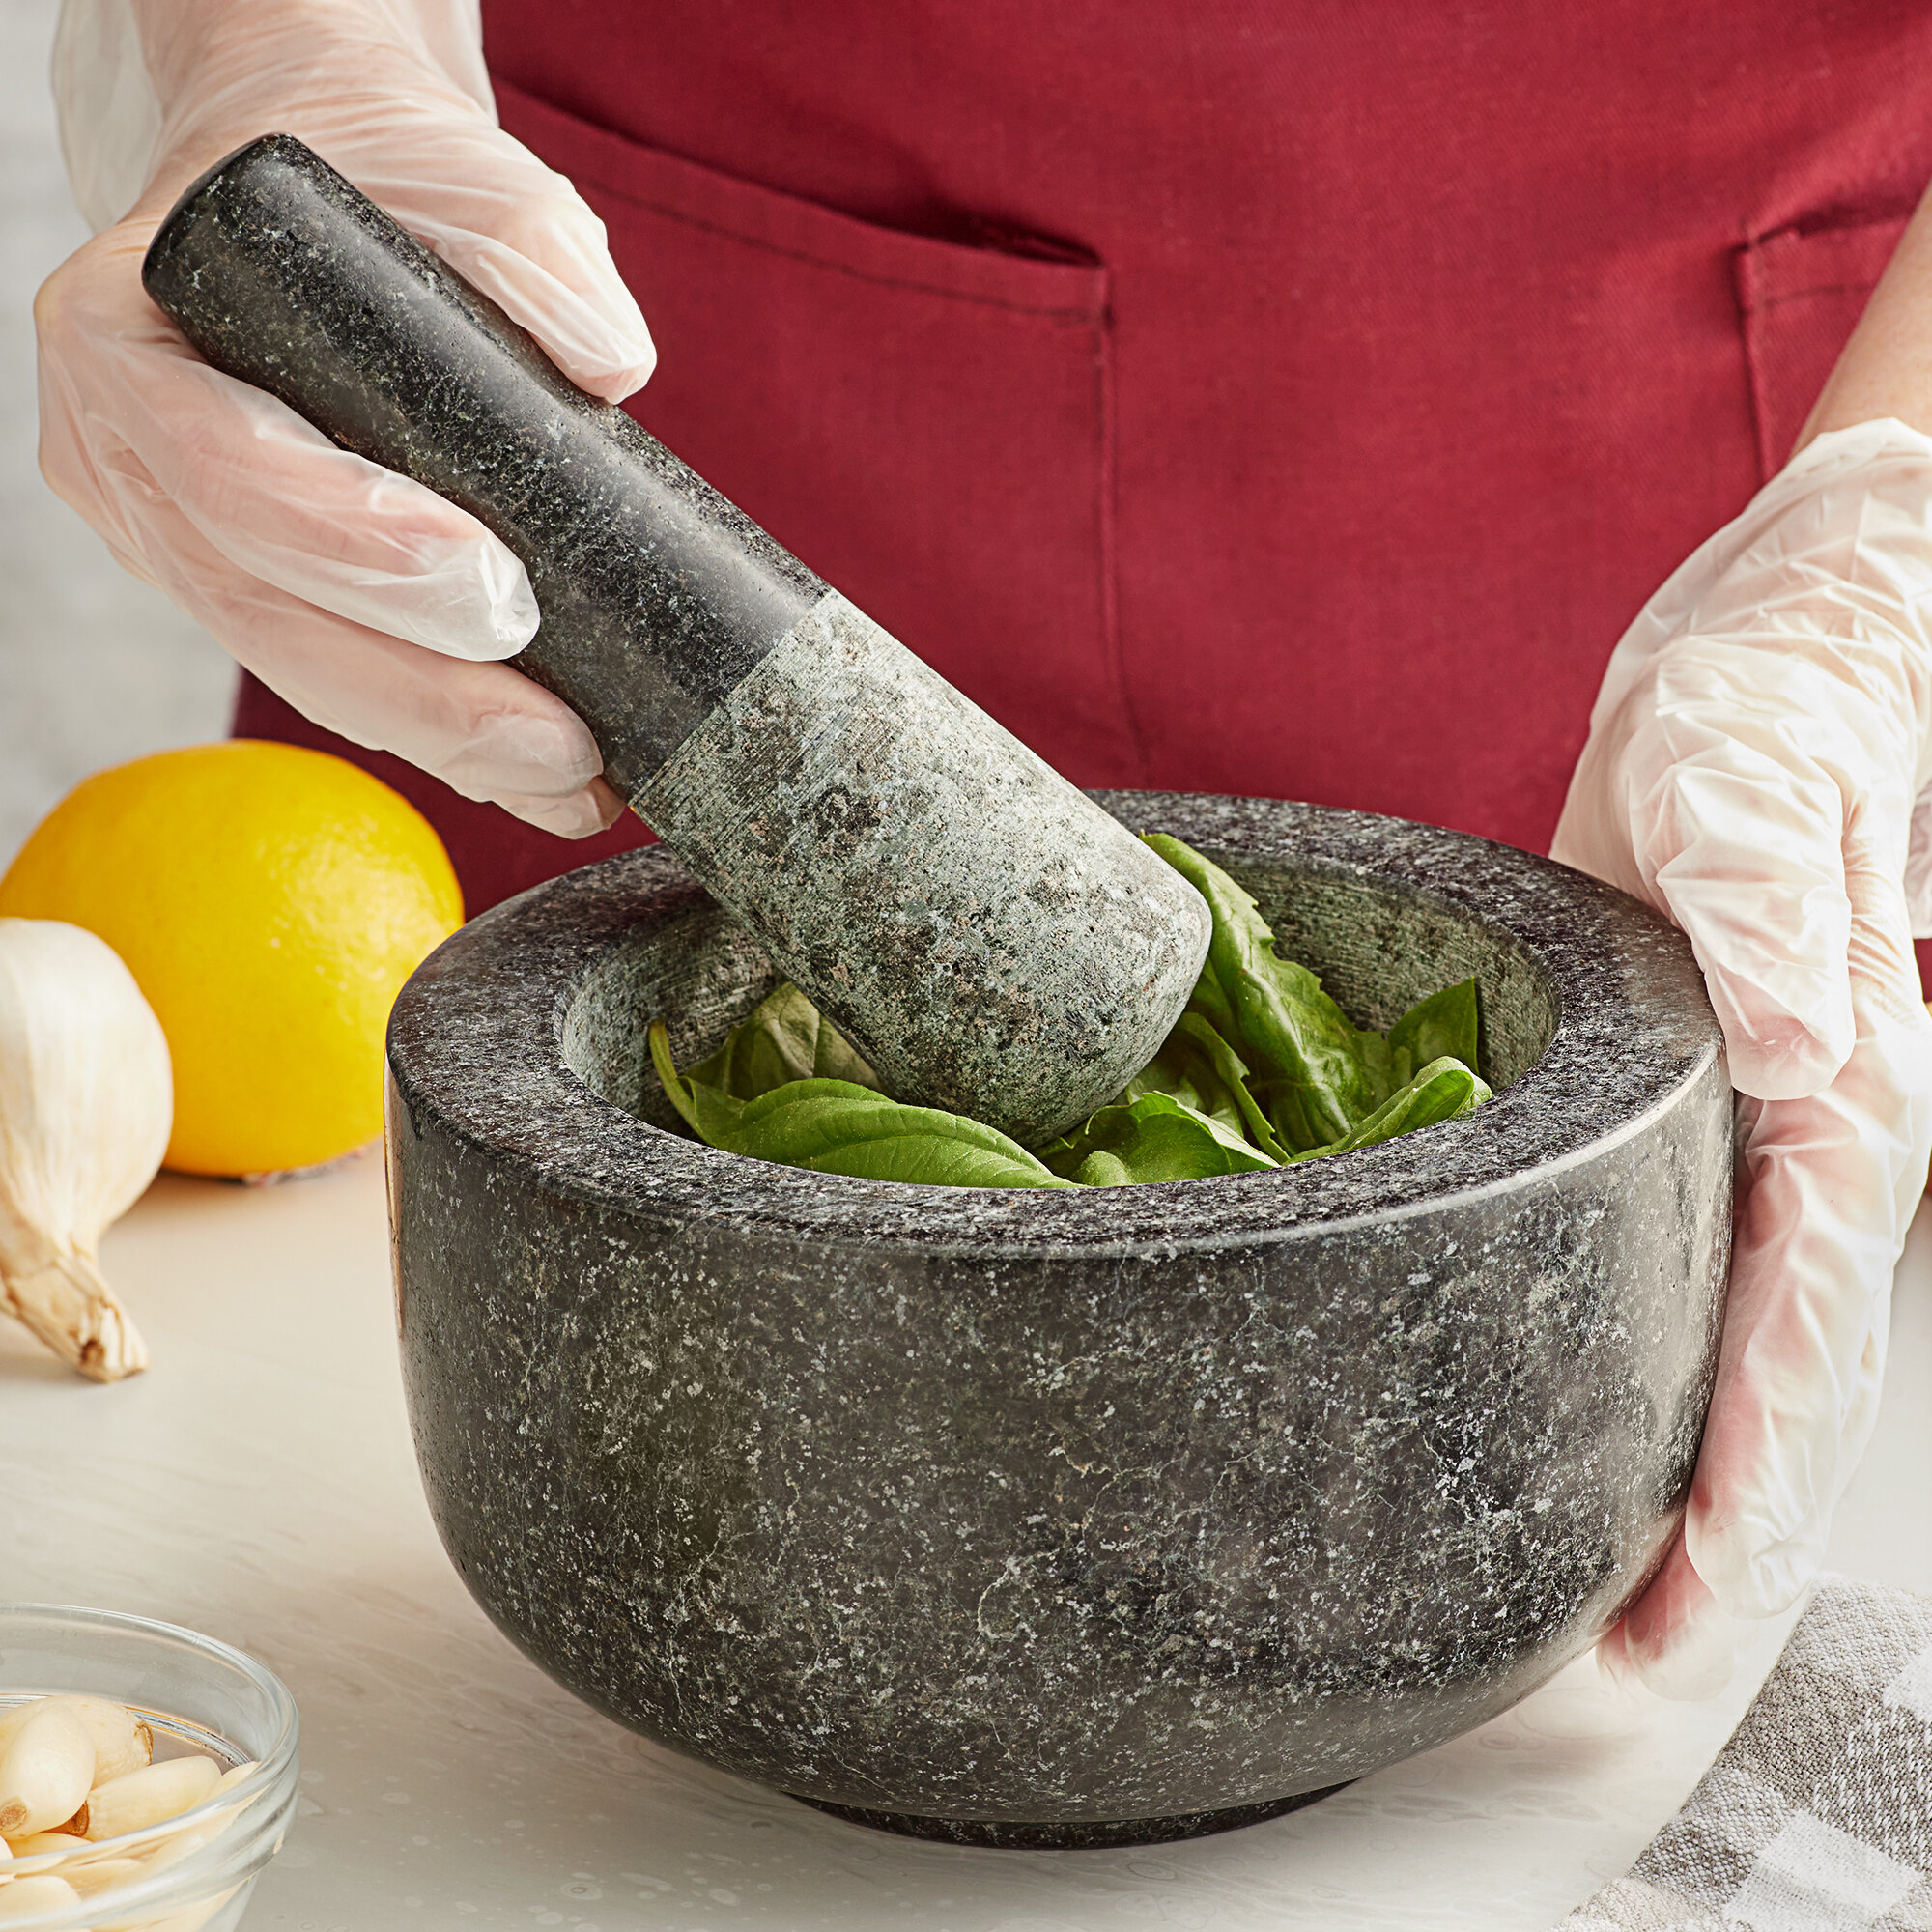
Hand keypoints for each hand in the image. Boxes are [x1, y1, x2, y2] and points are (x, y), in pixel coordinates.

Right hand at [37, 0, 655, 836]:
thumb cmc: (373, 178)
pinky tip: (543, 776)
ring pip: (298, 668)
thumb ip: (533, 247)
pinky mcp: (241, 588)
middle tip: (559, 743)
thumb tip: (609, 363)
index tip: (498, 590)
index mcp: (129, 334)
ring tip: (575, 783)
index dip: (356, 545)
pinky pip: (334, 675)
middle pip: (263, 609)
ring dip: (443, 742)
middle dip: (423, 693)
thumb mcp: (459, 172)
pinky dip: (439, 733)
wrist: (319, 180)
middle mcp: (125, 451)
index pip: (228, 467)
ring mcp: (172, 535)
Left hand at [1554, 418, 1931, 1693]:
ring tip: (1606, 1602)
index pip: (1804, 1300)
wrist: (1771, 660)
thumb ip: (1775, 915)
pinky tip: (1605, 1437)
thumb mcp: (1744, 782)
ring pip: (1745, 1340)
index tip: (1694, 1573)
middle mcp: (1819, 1126)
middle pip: (1781, 1362)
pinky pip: (1698, 1271)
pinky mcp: (1706, 1104)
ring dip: (1688, 1475)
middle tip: (1622, 1653)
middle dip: (1718, 1517)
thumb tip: (1794, 1049)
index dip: (1756, 1447)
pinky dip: (1663, 1374)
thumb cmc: (1769, 706)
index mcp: (1842, 1074)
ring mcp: (1766, 1128)